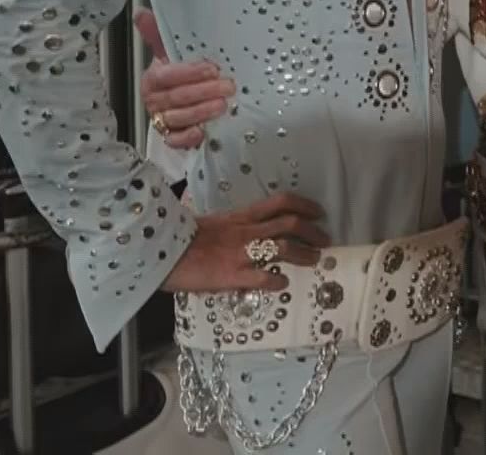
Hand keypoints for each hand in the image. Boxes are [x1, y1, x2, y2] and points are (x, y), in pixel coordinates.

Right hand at [137, 9, 231, 150]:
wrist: (185, 98)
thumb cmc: (180, 73)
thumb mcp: (172, 52)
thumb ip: (158, 33)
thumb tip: (141, 11)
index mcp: (153, 78)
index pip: (166, 75)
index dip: (189, 72)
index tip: (211, 68)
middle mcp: (155, 100)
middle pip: (176, 97)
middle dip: (203, 92)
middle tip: (228, 86)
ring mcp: (163, 119)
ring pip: (178, 118)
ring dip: (201, 112)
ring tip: (223, 105)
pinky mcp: (172, 136)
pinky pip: (175, 140)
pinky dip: (188, 138)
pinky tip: (202, 132)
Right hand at [161, 193, 329, 293]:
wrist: (161, 253)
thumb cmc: (181, 238)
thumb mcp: (213, 223)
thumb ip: (233, 225)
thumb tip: (246, 228)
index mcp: (241, 216)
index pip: (280, 202)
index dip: (304, 205)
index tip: (318, 211)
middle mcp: (247, 231)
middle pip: (291, 224)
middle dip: (313, 231)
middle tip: (325, 239)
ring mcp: (243, 253)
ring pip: (285, 248)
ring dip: (305, 254)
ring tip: (315, 259)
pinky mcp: (235, 276)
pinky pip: (265, 278)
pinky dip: (277, 281)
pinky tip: (282, 284)